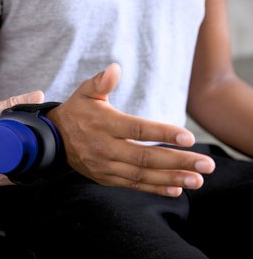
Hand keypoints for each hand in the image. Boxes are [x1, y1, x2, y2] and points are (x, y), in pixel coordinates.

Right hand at [0, 90, 44, 187]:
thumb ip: (13, 104)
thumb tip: (39, 97)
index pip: (22, 175)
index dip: (35, 163)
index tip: (43, 150)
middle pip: (13, 174)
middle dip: (25, 161)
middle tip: (37, 145)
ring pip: (3, 173)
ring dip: (13, 161)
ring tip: (24, 147)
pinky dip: (0, 161)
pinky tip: (6, 151)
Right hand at [46, 63, 215, 196]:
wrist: (53, 140)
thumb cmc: (76, 112)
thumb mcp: (84, 92)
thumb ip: (101, 82)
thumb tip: (115, 69)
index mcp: (104, 124)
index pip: (137, 130)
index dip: (162, 134)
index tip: (188, 138)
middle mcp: (105, 148)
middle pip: (145, 157)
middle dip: (177, 162)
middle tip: (206, 164)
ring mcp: (105, 166)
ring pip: (141, 175)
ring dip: (171, 178)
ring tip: (197, 180)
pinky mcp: (106, 178)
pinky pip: (132, 185)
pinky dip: (154, 188)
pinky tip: (176, 188)